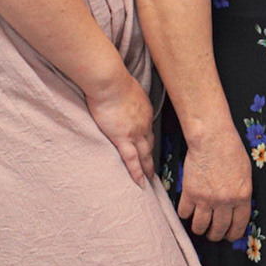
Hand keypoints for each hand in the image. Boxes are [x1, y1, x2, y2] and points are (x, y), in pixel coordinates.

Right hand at [85, 71, 155, 186]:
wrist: (110, 83)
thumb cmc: (115, 82)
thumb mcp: (128, 89)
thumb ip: (129, 98)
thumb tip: (125, 97)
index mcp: (145, 112)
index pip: (149, 130)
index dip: (150, 141)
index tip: (150, 148)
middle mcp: (144, 124)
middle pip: (150, 144)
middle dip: (152, 156)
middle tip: (155, 168)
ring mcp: (135, 133)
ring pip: (144, 155)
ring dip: (148, 168)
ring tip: (150, 180)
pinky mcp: (122, 138)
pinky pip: (131, 160)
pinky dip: (137, 173)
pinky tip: (140, 183)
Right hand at [178, 122, 253, 241]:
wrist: (213, 139)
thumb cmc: (231, 151)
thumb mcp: (246, 174)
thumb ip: (242, 193)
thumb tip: (238, 209)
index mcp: (242, 196)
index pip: (238, 225)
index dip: (233, 234)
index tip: (229, 236)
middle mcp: (225, 201)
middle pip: (218, 230)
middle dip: (215, 235)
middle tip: (213, 233)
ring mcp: (206, 199)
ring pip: (200, 227)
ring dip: (200, 229)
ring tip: (200, 226)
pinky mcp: (190, 193)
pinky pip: (184, 213)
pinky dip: (185, 214)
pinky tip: (188, 210)